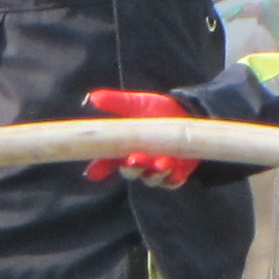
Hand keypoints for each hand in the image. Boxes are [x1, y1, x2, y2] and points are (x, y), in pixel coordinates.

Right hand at [81, 88, 198, 187]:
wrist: (186, 111)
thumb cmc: (156, 110)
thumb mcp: (135, 103)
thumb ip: (115, 102)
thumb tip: (93, 97)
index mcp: (124, 147)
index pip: (106, 161)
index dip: (99, 168)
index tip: (93, 173)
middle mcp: (138, 162)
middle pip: (129, 172)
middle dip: (130, 168)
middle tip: (133, 160)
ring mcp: (156, 170)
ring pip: (151, 178)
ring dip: (153, 173)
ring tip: (160, 163)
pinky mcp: (176, 173)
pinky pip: (172, 182)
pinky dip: (172, 179)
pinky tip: (174, 172)